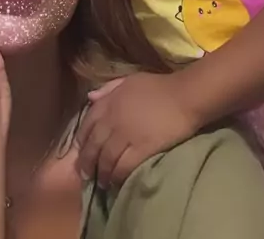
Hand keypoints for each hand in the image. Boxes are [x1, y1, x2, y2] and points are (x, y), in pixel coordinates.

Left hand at [76, 72, 199, 187]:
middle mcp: (112, 119)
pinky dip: (117, 175)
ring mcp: (126, 135)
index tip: (79, 150)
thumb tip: (90, 98)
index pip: (86, 123)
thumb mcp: (130, 80)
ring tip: (102, 182)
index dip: (81, 139)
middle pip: (93, 145)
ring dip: (102, 172)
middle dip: (86, 161)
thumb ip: (109, 88)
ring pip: (106, 159)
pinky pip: (123, 166)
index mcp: (109, 102)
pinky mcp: (141, 148)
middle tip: (85, 173)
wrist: (184, 96)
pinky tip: (116, 181)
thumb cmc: (159, 86)